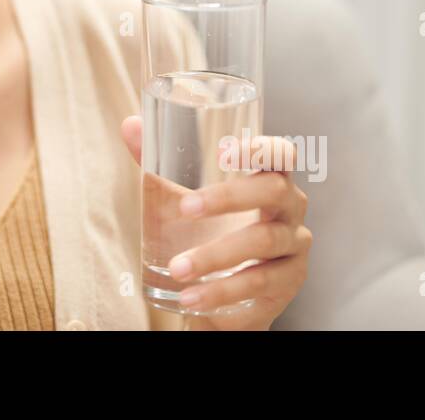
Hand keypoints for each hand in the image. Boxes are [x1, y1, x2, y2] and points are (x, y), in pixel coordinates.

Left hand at [121, 117, 311, 329]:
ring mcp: (293, 249)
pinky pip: (259, 287)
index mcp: (270, 180)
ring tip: (176, 269)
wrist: (227, 292)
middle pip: (273, 192)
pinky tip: (191, 299)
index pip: (280, 153)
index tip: (222, 153)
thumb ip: (160, 162)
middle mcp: (291, 210)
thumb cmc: (209, 231)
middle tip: (184, 208)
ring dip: (215, 256)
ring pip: (262, 244)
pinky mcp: (288, 285)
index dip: (259, 148)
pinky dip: (221, 294)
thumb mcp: (184, 197)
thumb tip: (131, 125)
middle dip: (227, 197)